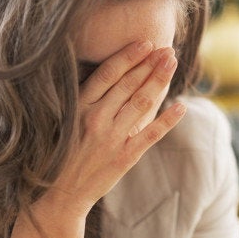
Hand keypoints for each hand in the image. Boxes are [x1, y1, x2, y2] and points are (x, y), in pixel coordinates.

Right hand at [40, 40, 184, 216]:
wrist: (58, 195)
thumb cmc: (61, 154)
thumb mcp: (65, 121)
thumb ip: (86, 101)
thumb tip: (113, 77)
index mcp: (78, 107)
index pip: (108, 74)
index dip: (129, 56)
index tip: (146, 42)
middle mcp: (95, 119)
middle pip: (129, 84)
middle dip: (150, 63)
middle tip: (167, 49)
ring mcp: (111, 138)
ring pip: (141, 103)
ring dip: (159, 80)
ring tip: (173, 64)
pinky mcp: (124, 157)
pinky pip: (151, 134)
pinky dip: (167, 119)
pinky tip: (181, 106)